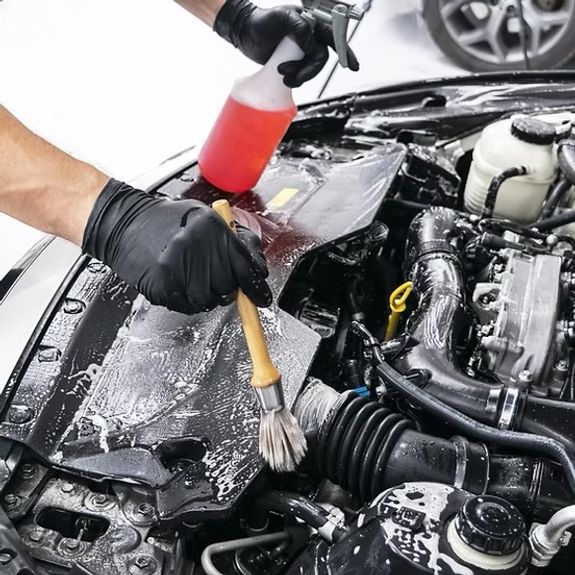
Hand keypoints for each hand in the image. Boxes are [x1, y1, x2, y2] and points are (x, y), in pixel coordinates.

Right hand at [82, 180, 271, 313]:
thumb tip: (257, 268)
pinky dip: (190, 301)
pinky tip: (182, 284)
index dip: (256, 287)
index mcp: (211, 227)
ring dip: (209, 295)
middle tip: (216, 278)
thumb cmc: (167, 221)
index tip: (261, 298)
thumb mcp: (206, 218)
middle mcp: (196, 246)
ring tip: (196, 279)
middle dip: (228, 287)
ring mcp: (178, 267)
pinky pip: (189, 306)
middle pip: (229, 285)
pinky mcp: (163, 284)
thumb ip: (234, 240)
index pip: (245, 265)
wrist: (124, 223)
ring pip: (211, 300)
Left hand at [214, 0, 358, 87]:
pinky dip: (294, 79)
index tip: (352, 66)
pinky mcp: (293, 63)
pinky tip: (284, 78)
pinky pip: (301, 75)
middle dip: (308, 70)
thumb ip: (299, 27)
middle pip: (320, 59)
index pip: (333, 37)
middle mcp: (309, 38)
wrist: (244, 33)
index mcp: (311, 23)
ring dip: (299, 76)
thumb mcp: (280, 19)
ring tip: (282, 74)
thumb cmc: (261, 22)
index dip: (345, 51)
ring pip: (310, 69)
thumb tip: (311, 43)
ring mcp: (301, 51)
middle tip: (291, 74)